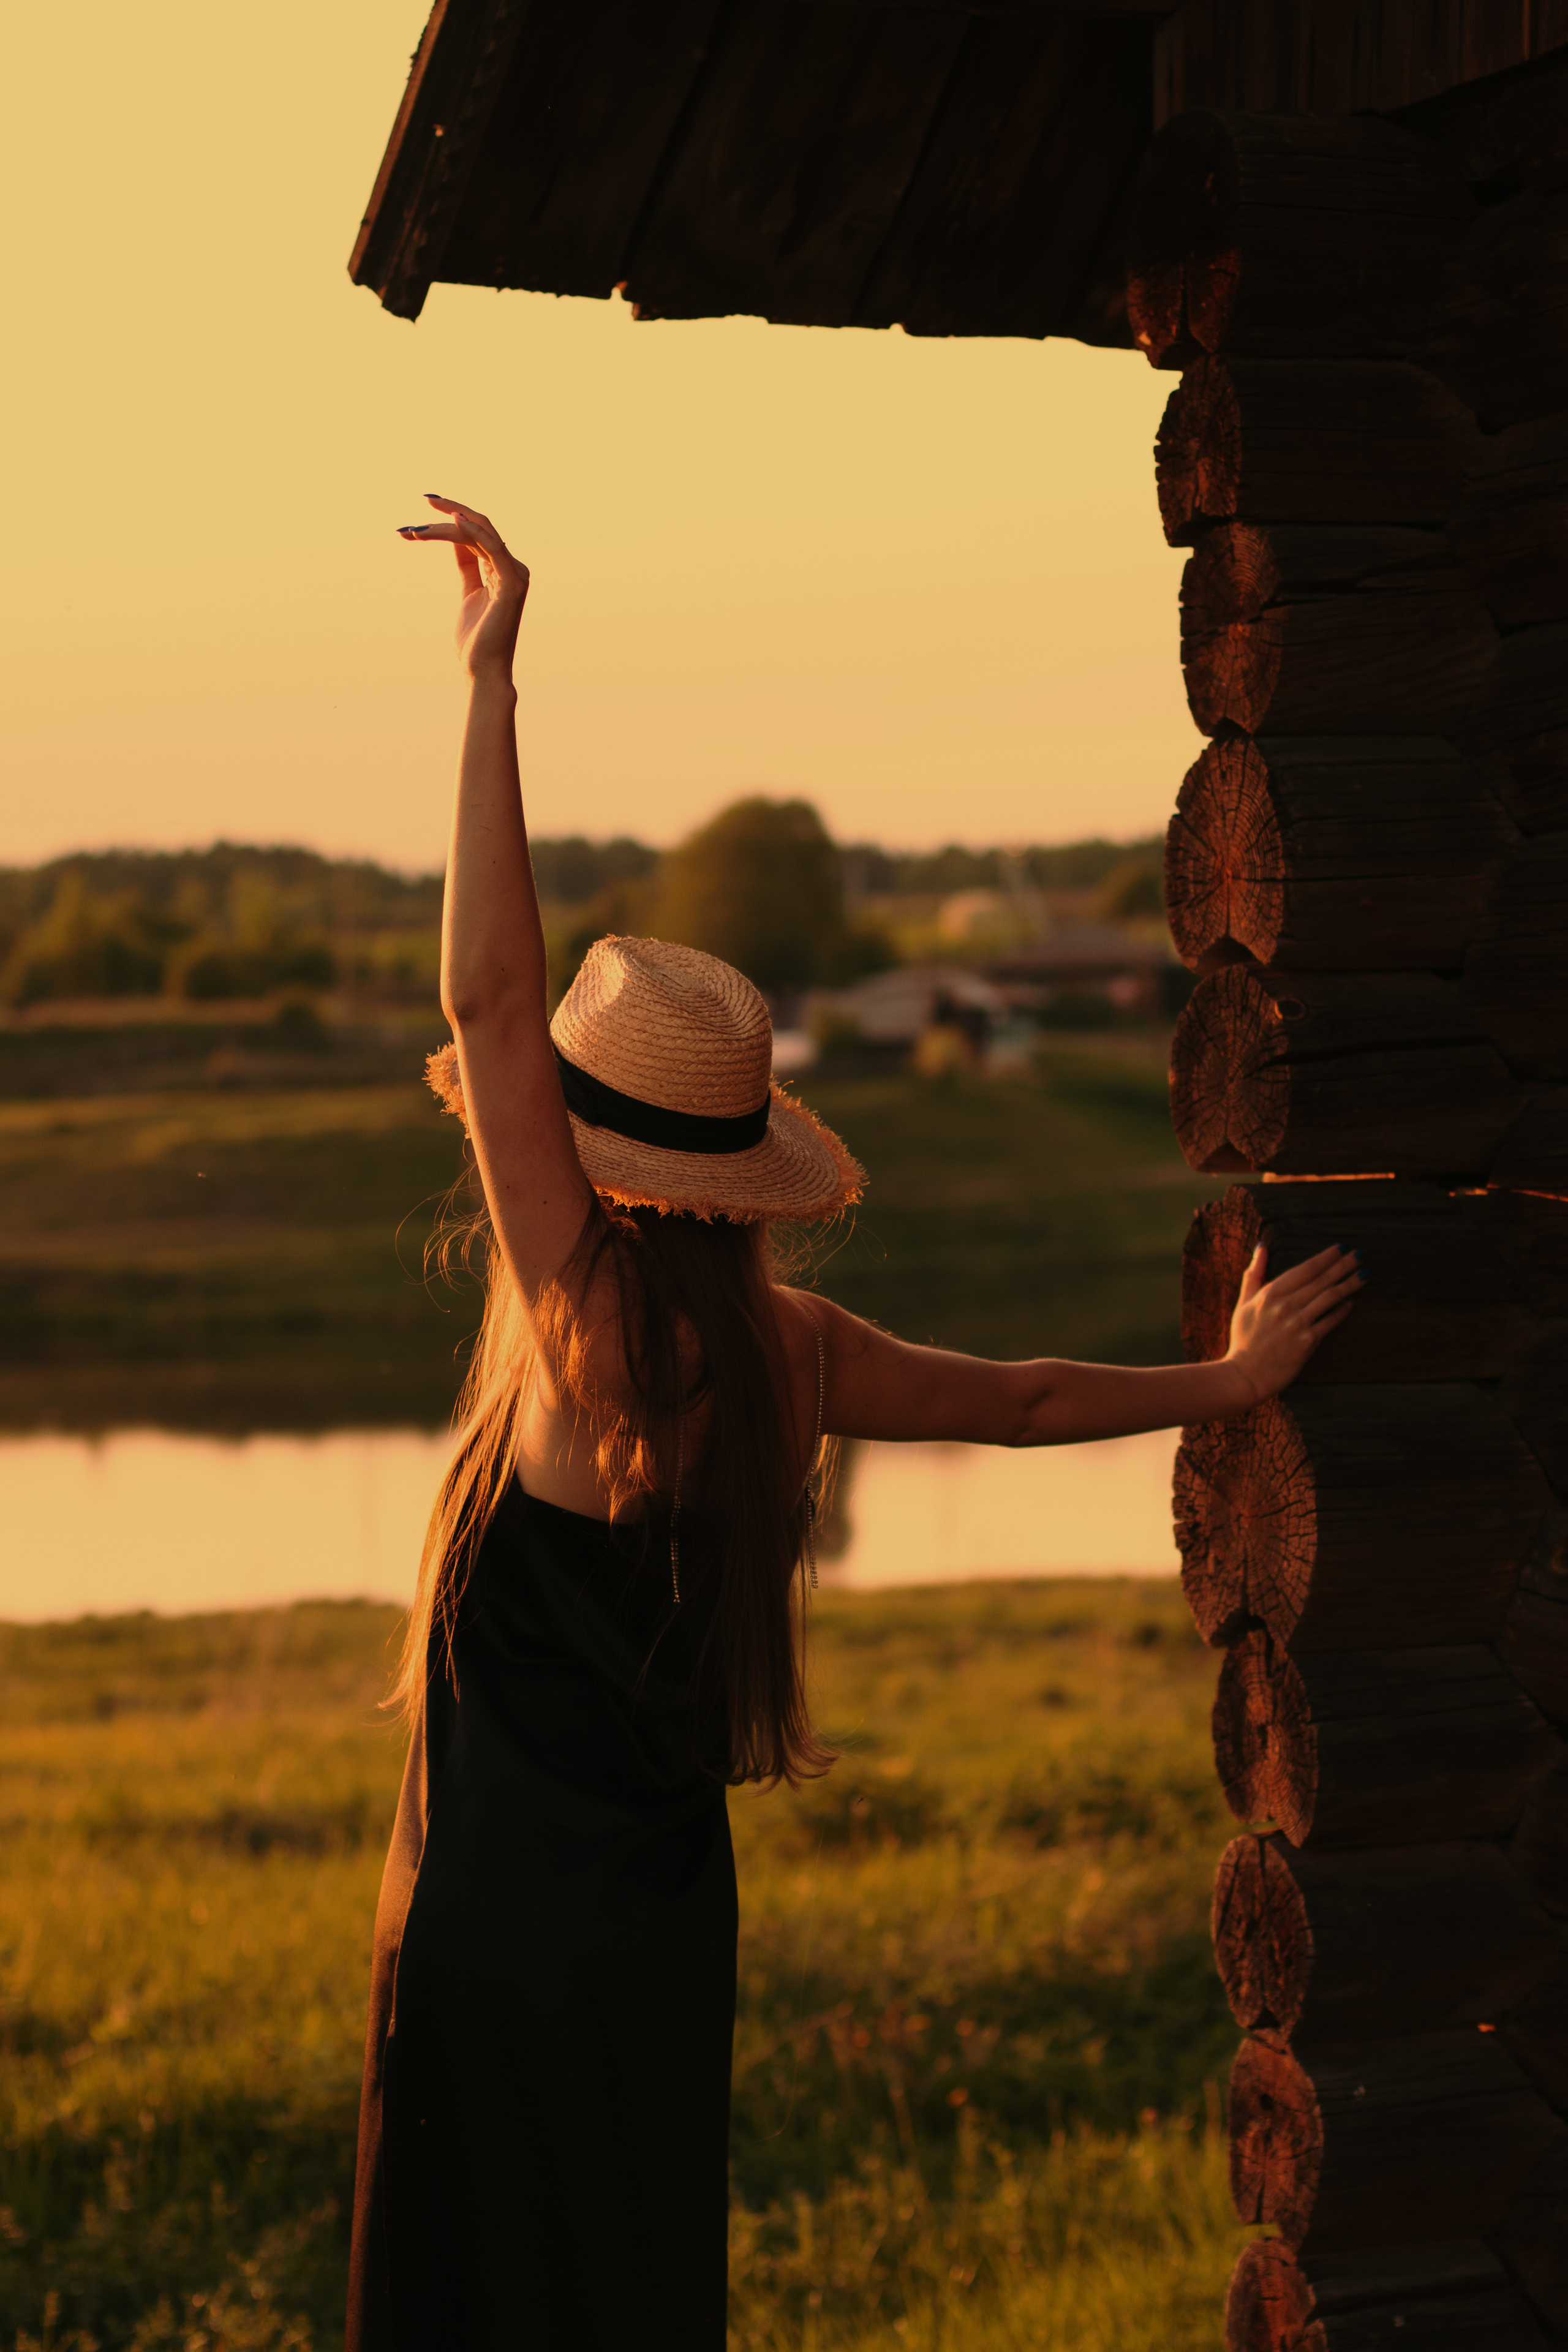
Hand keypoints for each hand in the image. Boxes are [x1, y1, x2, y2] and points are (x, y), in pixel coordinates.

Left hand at [397, 495, 528, 681]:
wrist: (483, 670)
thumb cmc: (476, 640)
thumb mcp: (468, 593)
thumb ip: (467, 566)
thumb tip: (457, 541)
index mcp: (502, 571)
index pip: (476, 536)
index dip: (450, 522)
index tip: (420, 519)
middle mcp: (513, 568)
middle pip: (479, 527)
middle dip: (451, 511)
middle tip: (425, 499)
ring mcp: (515, 574)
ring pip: (482, 532)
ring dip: (452, 521)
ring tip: (424, 516)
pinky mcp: (512, 583)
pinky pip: (493, 547)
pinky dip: (474, 530)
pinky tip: (453, 519)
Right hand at [1224, 1242, 1363, 1405]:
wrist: (1245, 1374)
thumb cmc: (1244, 1338)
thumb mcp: (1243, 1302)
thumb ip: (1254, 1273)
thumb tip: (1262, 1246)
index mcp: (1270, 1293)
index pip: (1305, 1269)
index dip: (1326, 1257)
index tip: (1341, 1248)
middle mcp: (1286, 1305)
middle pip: (1322, 1280)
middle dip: (1344, 1265)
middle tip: (1360, 1254)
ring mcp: (1298, 1323)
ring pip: (1330, 1297)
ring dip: (1350, 1284)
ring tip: (1364, 1274)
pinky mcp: (1307, 1342)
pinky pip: (1330, 1321)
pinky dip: (1342, 1310)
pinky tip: (1352, 1302)